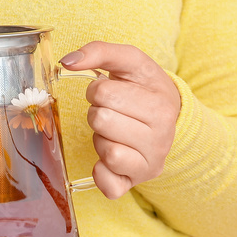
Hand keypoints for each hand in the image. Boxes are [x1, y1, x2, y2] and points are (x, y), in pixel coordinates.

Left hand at [59, 41, 181, 199]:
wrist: (170, 117)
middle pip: (101, 121)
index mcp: (160, 106)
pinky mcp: (134, 184)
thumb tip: (67, 61)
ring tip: (115, 132)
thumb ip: (99, 52)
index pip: (103, 92)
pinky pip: (106, 184)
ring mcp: (150, 165)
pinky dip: (100, 171)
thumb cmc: (144, 88)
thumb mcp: (130, 62)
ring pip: (105, 151)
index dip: (99, 89)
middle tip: (114, 113)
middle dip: (98, 113)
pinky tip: (111, 157)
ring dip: (100, 139)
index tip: (114, 93)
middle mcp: (161, 139)